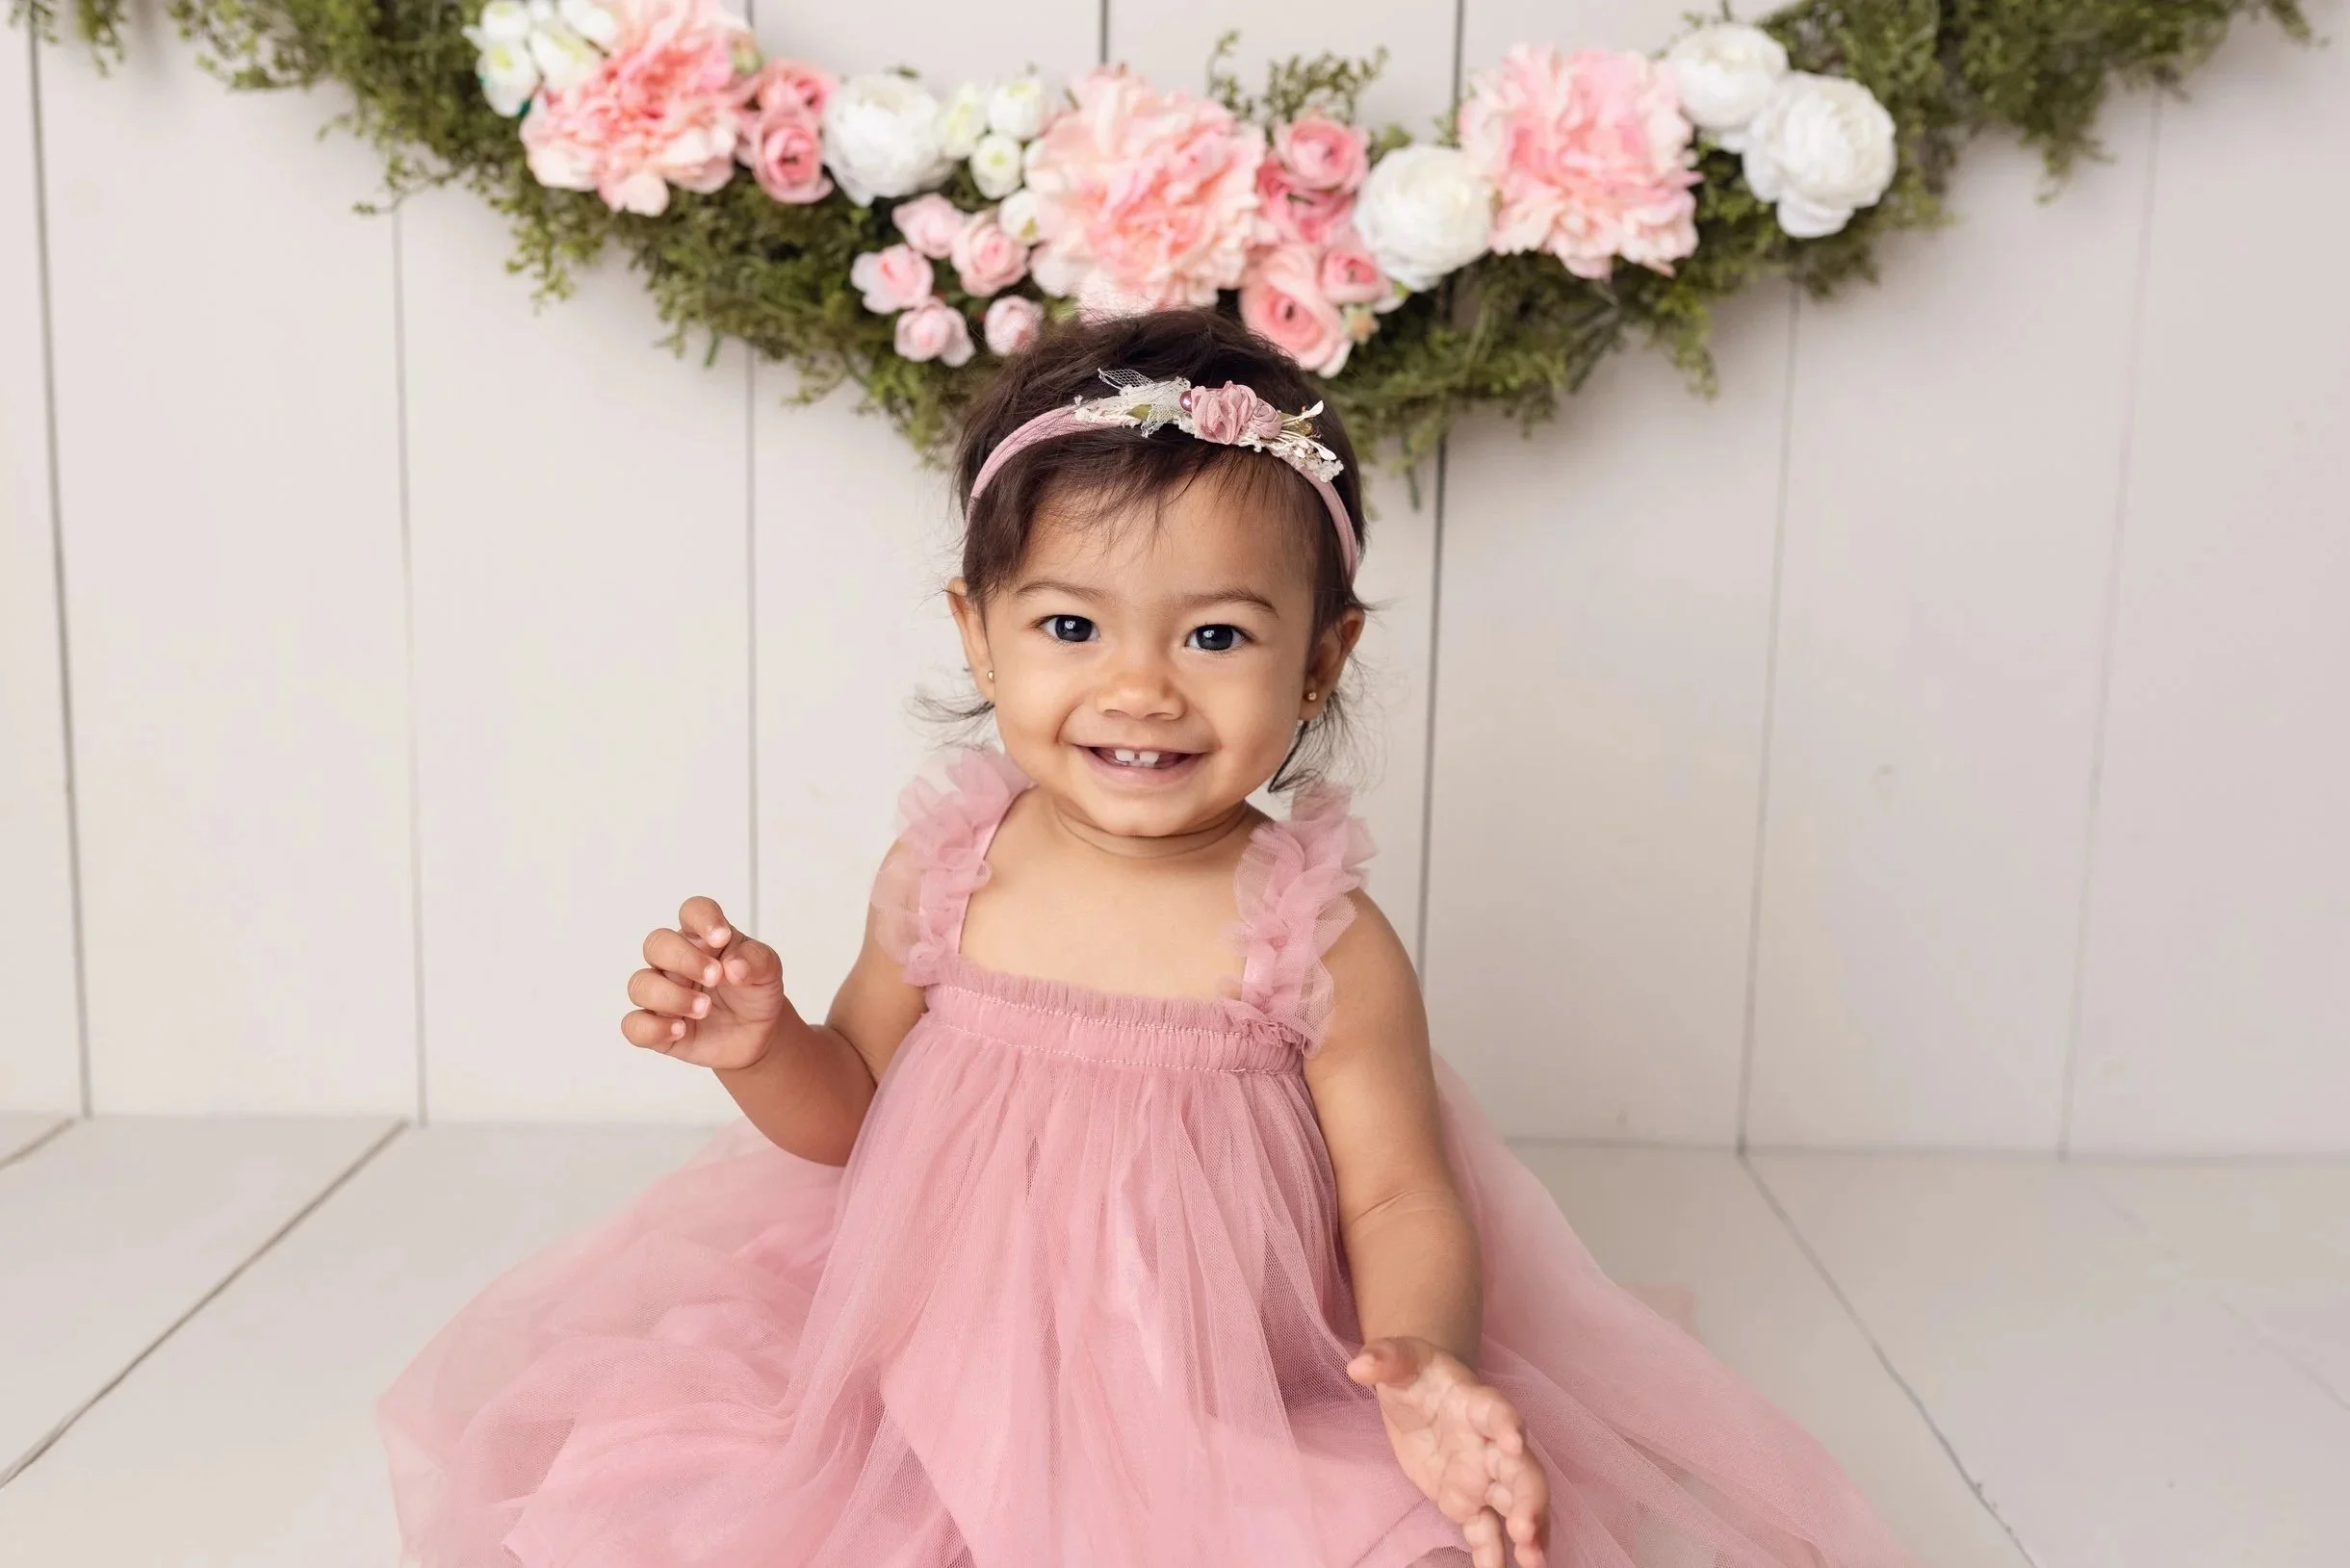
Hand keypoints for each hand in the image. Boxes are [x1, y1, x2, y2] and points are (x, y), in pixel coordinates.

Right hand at [622, 897, 787, 1071]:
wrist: (758, 1034)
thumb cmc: (755, 992)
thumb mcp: (769, 972)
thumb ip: (757, 961)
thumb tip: (734, 966)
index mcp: (703, 938)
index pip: (692, 912)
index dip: (702, 919)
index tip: (723, 937)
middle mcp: (676, 961)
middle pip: (657, 944)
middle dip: (684, 959)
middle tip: (715, 977)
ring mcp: (663, 993)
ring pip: (640, 985)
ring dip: (671, 997)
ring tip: (704, 1008)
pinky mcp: (656, 1026)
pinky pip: (634, 1024)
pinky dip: (653, 1028)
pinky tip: (681, 1030)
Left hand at [1348, 1335, 1550, 1567]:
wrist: (1423, 1397)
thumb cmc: (1417, 1374)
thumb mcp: (1398, 1359)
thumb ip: (1383, 1358)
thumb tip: (1357, 1365)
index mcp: (1477, 1404)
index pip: (1498, 1412)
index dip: (1508, 1424)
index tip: (1515, 1441)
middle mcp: (1491, 1444)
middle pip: (1521, 1470)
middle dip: (1530, 1499)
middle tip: (1526, 1529)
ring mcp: (1484, 1478)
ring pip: (1515, 1506)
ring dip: (1529, 1533)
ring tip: (1534, 1564)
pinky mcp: (1469, 1504)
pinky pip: (1486, 1532)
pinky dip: (1493, 1555)